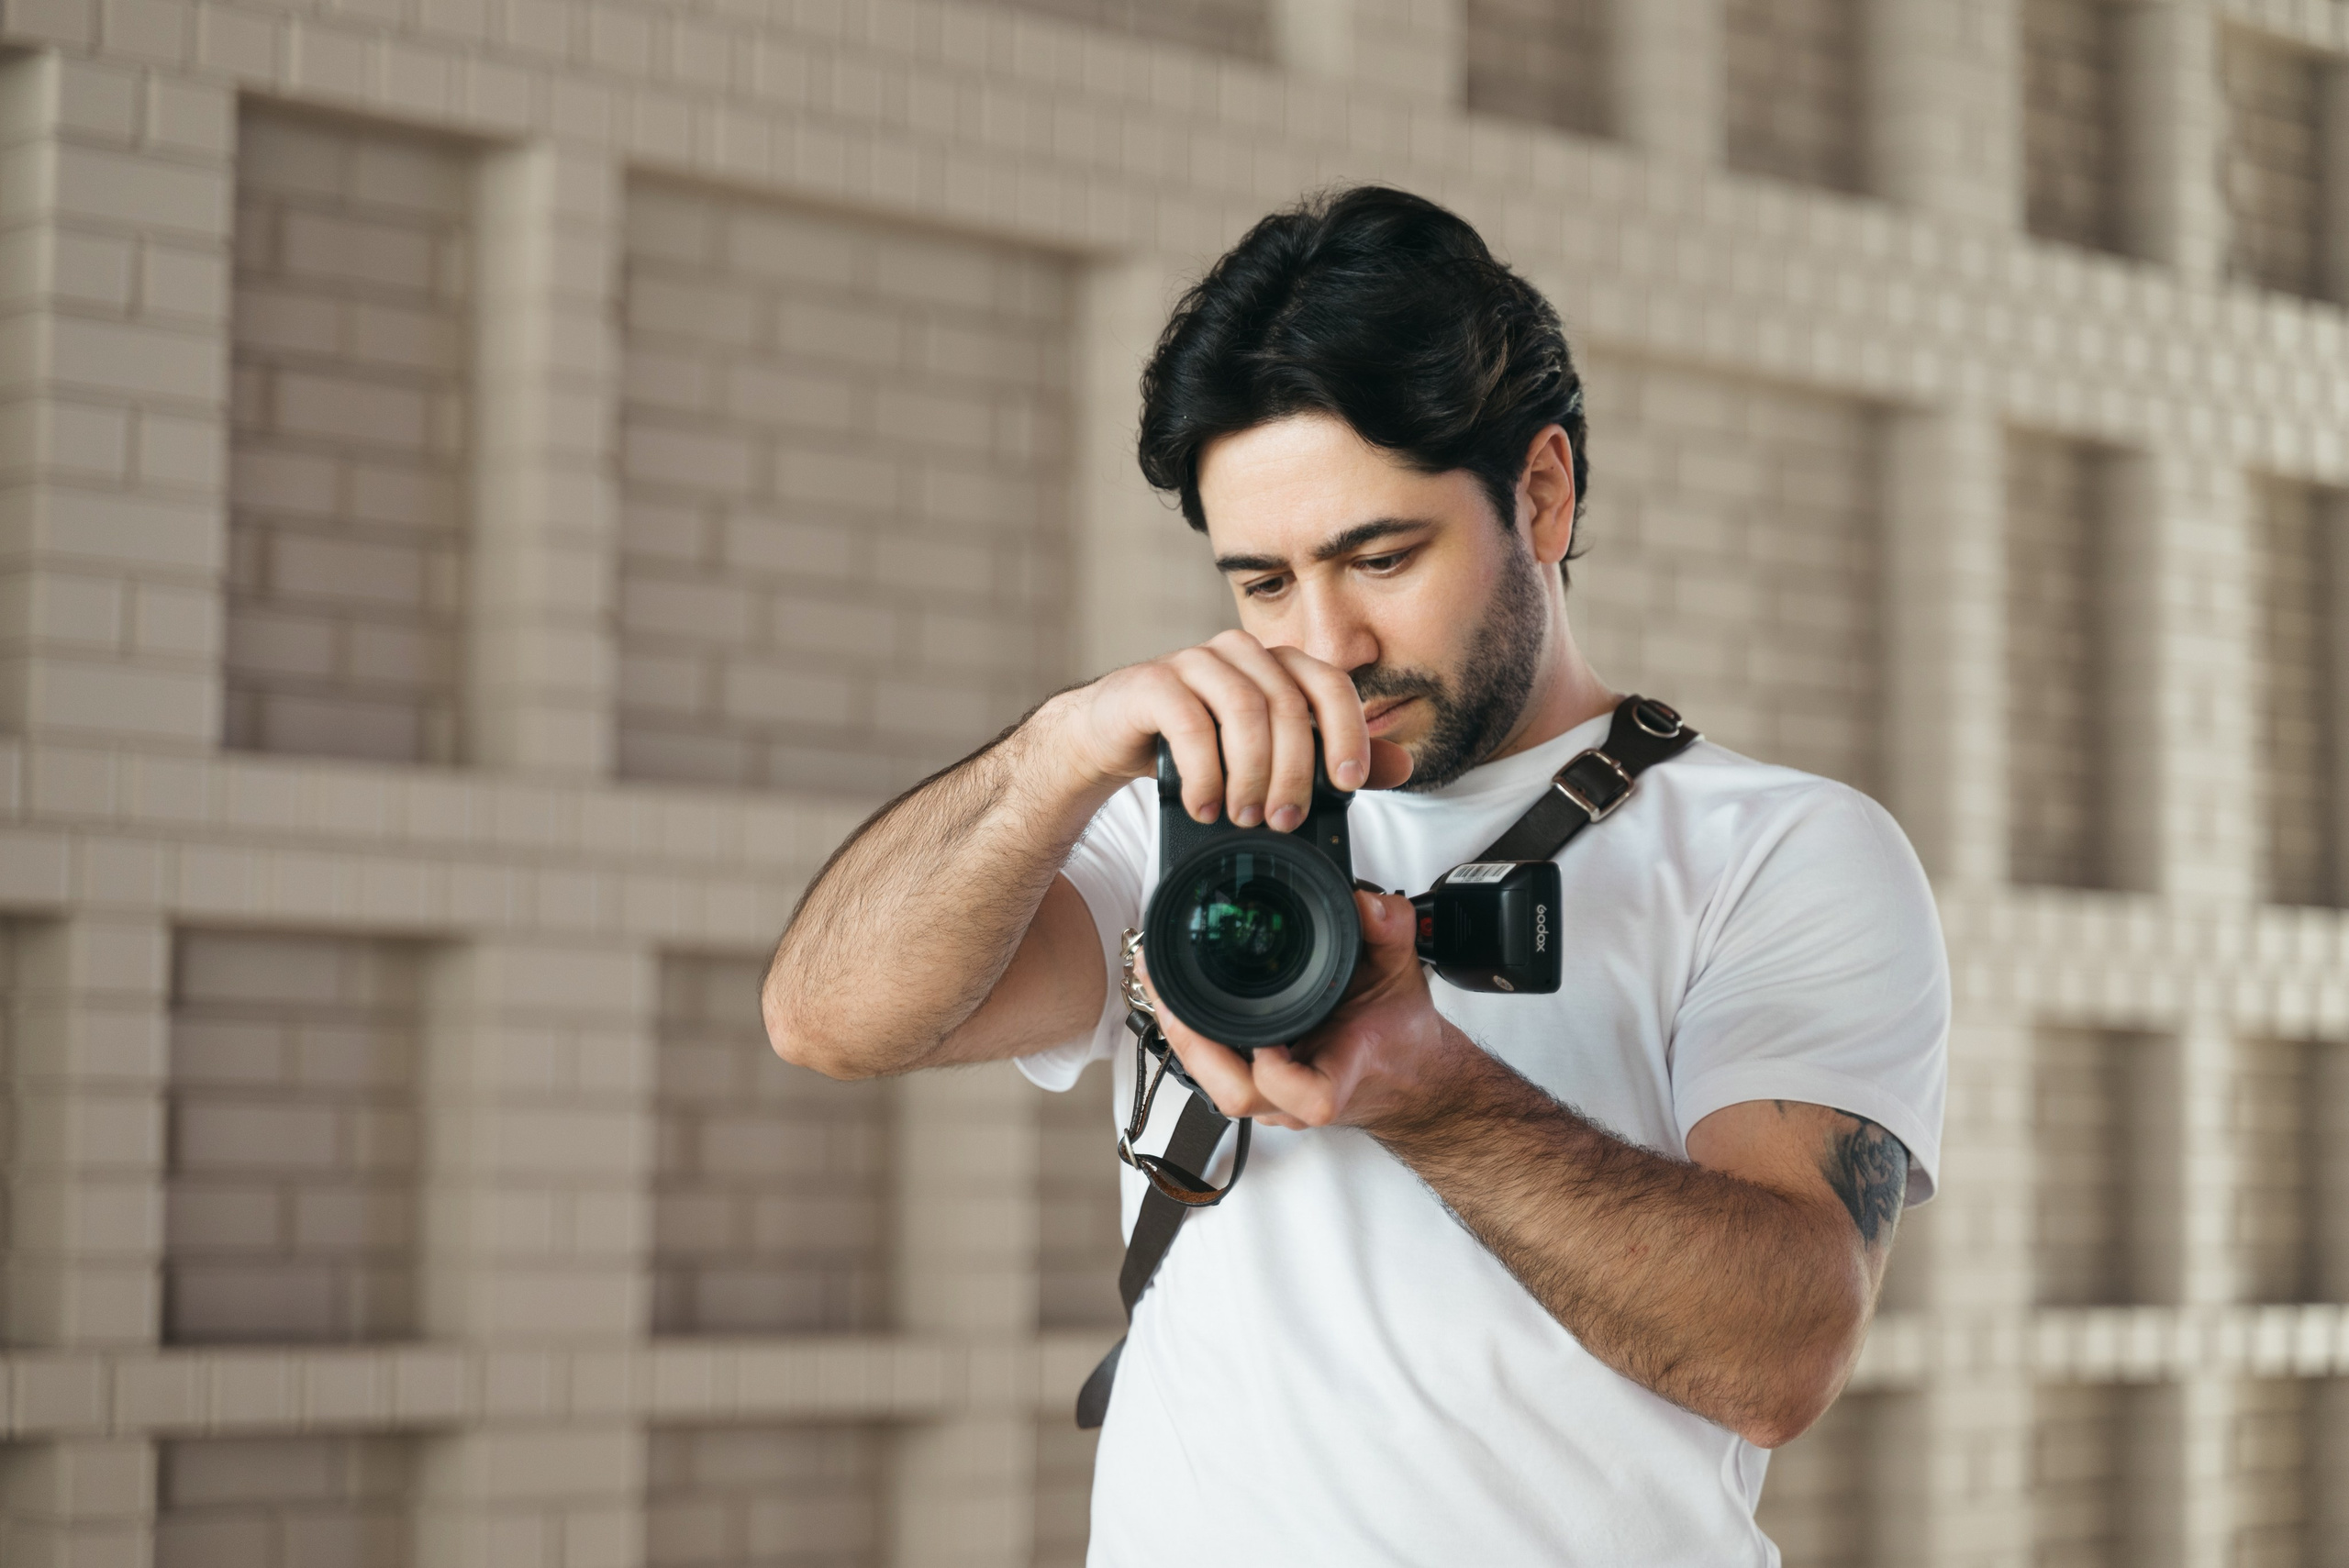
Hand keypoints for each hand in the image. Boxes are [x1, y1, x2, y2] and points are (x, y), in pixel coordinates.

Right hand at [1043, 631, 1412, 830]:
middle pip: (1287, 705)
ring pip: (1244, 709)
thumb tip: (1400, 768)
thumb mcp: (1268, 755)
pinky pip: (1189, 721)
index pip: (1330, 685)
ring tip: (1243, 815)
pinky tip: (1204, 805)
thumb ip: (1330, 757)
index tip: (1348, 784)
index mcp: (1277, 665)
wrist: (1114, 735)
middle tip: (1285, 819)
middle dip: (1294, 772)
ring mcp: (1195, 661)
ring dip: (1250, 774)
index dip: (1347, 733)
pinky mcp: (1152, 681)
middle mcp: (1241, 654)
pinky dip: (1203, 772)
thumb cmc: (1195, 743)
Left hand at [1137, 890, 1479, 1133]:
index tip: (1267, 1038)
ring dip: (1185, 1041)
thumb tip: (1366, 903)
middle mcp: (1301, 1097)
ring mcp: (1278, 1102)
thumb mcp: (1403, 973)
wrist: (1407, 1076)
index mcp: (1343, 1070)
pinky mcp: (1262, 1094)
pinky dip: (1194, 1041)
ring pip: (1219, 1089)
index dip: (1279, 1075)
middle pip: (1239, 1097)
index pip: (1309, 1098)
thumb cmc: (1401, 1035)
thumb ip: (1392, 931)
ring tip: (1160, 988)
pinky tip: (1177, 1006)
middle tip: (1172, 995)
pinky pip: (1218, 1076)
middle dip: (1197, 1046)